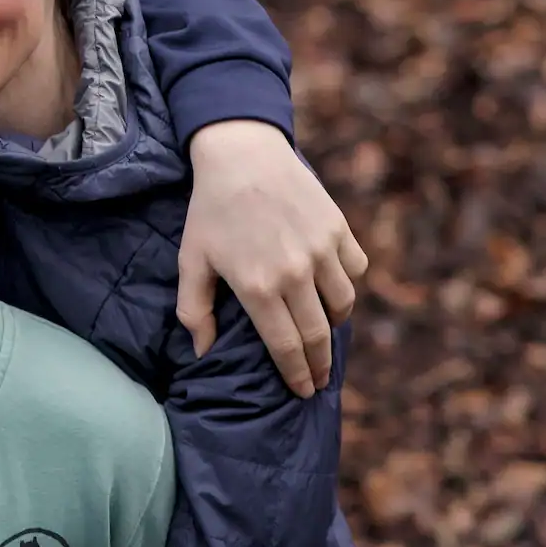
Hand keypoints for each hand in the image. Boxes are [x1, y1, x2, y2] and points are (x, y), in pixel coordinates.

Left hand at [180, 120, 367, 396]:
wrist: (242, 155)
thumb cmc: (210, 210)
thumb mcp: (191, 260)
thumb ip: (194, 310)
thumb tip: (202, 351)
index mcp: (258, 287)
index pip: (285, 347)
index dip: (296, 375)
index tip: (303, 391)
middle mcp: (296, 273)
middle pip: (318, 335)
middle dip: (321, 365)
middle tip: (320, 380)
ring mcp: (322, 251)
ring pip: (343, 305)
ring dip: (334, 325)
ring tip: (322, 334)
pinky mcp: (339, 230)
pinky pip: (354, 271)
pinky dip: (346, 286)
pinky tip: (333, 291)